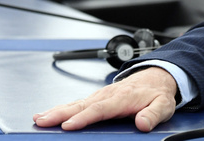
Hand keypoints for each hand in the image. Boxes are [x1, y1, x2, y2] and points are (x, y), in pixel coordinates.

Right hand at [33, 67, 177, 130]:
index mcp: (123, 98)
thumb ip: (152, 114)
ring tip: (39, 118)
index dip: (84, 118)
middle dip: (61, 113)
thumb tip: (142, 124)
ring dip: (57, 111)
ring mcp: (101, 95)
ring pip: (76, 103)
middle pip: (81, 105)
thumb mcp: (163, 106)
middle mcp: (108, 95)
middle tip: (42, 121)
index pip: (101, 109)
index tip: (68, 126)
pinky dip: (62, 108)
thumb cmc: (157, 93)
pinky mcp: (97, 98)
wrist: (157, 76)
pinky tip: (49, 114)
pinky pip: (77, 103)